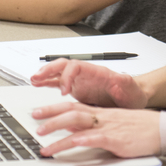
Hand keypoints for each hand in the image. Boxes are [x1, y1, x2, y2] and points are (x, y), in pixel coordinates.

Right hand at [31, 58, 148, 108]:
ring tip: (33, 79)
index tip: (63, 91)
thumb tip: (119, 78)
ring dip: (45, 74)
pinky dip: (48, 83)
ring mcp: (80, 82)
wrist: (132, 100)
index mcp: (96, 72)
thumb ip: (124, 82)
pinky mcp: (77, 89)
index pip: (76, 67)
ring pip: (59, 73)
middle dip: (49, 70)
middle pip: (64, 65)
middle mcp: (86, 75)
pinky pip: (59, 83)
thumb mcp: (130, 89)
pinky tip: (38, 84)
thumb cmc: (132, 94)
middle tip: (38, 78)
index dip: (67, 76)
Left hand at [32, 102, 159, 158]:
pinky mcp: (117, 140)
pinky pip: (98, 138)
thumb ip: (95, 127)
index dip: (53, 109)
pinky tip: (75, 142)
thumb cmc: (141, 127)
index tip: (38, 112)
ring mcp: (108, 128)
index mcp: (100, 113)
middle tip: (35, 124)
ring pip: (79, 126)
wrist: (162, 129)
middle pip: (71, 113)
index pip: (72, 107)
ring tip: (45, 142)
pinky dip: (86, 139)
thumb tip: (75, 134)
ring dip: (59, 134)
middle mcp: (101, 118)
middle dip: (50, 118)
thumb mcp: (114, 124)